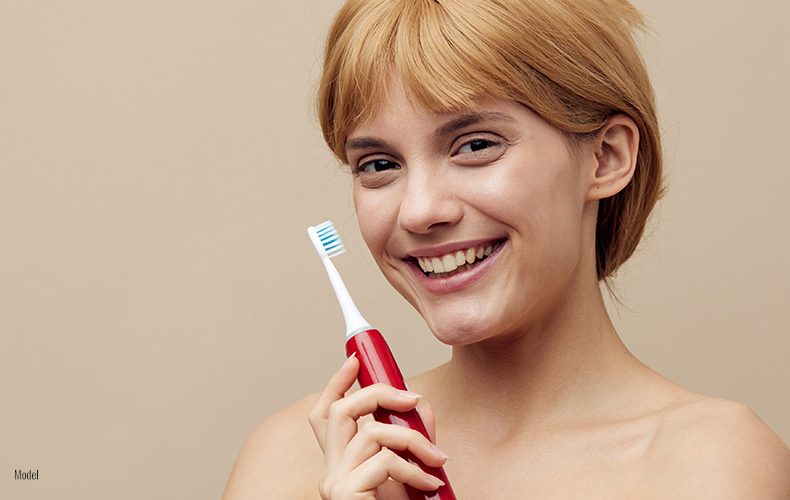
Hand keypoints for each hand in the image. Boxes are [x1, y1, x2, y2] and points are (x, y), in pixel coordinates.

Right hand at [308, 354, 448, 498]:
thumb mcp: (409, 472)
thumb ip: (411, 440)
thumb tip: (419, 405)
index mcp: (340, 464)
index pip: (326, 416)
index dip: (337, 384)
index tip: (355, 360)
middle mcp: (330, 470)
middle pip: (341, 410)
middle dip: (379, 393)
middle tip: (414, 399)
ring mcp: (334, 482)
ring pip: (371, 432)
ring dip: (412, 439)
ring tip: (436, 460)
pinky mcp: (344, 492)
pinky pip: (385, 460)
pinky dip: (414, 468)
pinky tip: (429, 484)